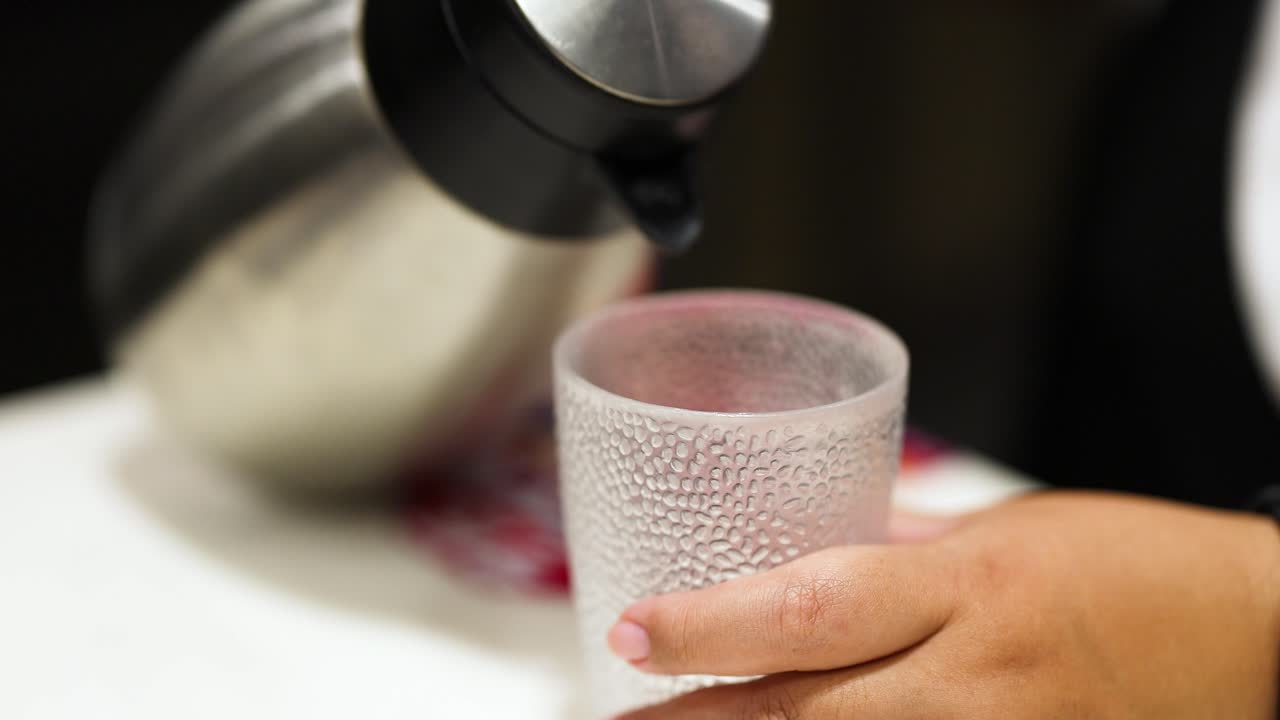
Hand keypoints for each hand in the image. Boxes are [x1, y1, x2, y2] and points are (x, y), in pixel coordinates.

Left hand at [608, 492, 1279, 717]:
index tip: (628, 631)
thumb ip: (903, 544)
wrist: (1257, 637)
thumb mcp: (1008, 531)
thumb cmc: (1136, 568)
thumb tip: (814, 538)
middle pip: (806, 712)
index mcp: (967, 584)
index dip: (708, 625)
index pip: (811, 607)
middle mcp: (977, 675)